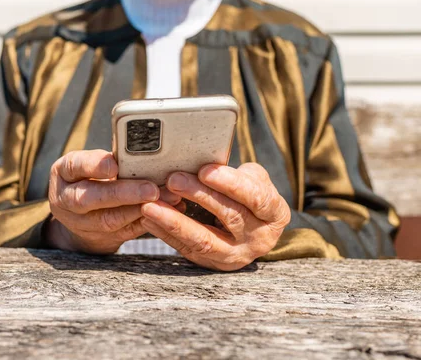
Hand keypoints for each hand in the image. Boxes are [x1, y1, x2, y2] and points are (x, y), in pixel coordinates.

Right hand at [46, 150, 181, 253]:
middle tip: (150, 189)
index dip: (94, 166)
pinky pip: (125, 232)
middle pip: (90, 198)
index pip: (74, 166)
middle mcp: (66, 200)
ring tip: (163, 198)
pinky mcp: (100, 238)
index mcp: (64, 174)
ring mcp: (81, 223)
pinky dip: (146, 222)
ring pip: (109, 220)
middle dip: (122, 193)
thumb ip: (108, 159)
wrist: (79, 217)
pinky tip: (166, 212)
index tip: (114, 164)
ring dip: (138, 210)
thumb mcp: (89, 164)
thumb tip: (141, 149)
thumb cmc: (90, 178)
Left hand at [140, 163, 290, 270]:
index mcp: (274, 214)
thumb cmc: (248, 194)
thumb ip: (235, 173)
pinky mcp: (210, 263)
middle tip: (173, 179)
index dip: (230, 184)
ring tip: (150, 204)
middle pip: (229, 217)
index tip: (205, 170)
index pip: (255, 198)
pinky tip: (148, 219)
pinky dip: (164, 233)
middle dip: (199, 196)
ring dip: (174, 220)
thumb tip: (201, 158)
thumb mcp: (252, 180)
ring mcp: (234, 255)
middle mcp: (258, 239)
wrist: (249, 229)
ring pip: (203, 239)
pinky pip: (185, 248)